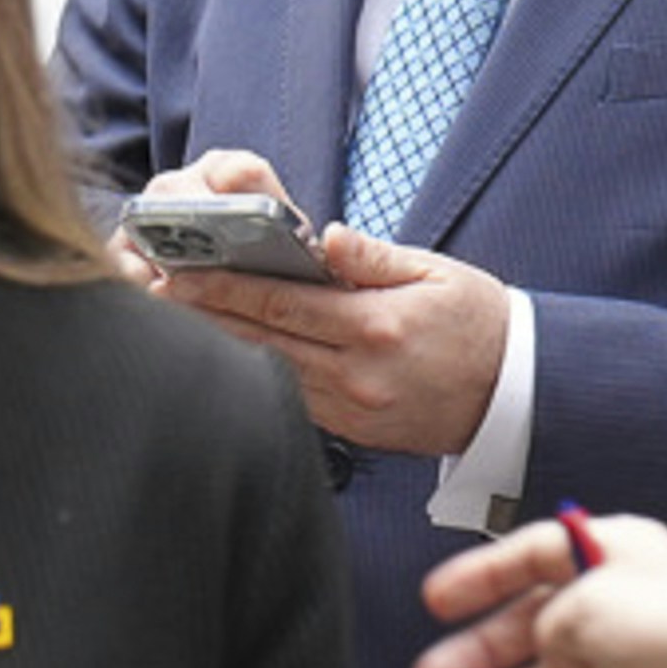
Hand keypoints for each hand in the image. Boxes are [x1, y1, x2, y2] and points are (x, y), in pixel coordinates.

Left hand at [142, 165, 517, 466]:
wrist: (516, 397)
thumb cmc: (478, 324)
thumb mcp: (439, 274)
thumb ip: (376, 258)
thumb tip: (331, 237)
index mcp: (377, 326)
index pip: (282, 303)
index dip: (224, 287)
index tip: (178, 271)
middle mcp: (356, 372)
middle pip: (260, 341)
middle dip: (202, 315)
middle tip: (151, 290)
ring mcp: (350, 407)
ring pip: (268, 371)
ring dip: (218, 345)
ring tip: (171, 317)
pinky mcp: (350, 430)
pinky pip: (290, 396)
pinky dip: (253, 372)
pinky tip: (221, 351)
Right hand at [414, 507, 666, 667]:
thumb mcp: (586, 602)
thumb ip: (545, 625)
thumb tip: (541, 655)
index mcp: (610, 555)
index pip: (531, 559)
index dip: (481, 579)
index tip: (438, 603)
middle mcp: (618, 607)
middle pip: (530, 630)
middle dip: (476, 655)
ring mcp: (629, 664)